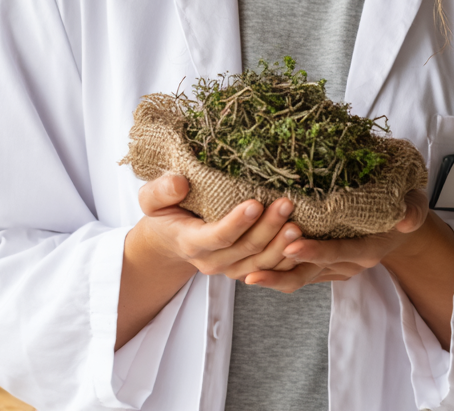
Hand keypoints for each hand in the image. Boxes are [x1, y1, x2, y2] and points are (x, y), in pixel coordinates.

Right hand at [117, 174, 301, 347]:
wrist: (169, 241)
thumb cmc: (164, 214)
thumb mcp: (151, 200)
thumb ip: (161, 191)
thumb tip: (180, 182)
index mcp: (190, 241)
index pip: (217, 237)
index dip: (236, 223)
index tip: (254, 203)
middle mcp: (212, 260)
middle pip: (245, 249)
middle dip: (268, 228)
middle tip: (287, 204)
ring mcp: (229, 268)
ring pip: (260, 263)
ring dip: (281, 245)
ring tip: (298, 223)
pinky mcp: (244, 268)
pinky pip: (269, 271)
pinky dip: (286, 260)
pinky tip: (302, 243)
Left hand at [243, 189, 453, 350]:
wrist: (400, 225)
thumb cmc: (404, 207)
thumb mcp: (415, 204)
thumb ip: (412, 210)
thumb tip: (406, 219)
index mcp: (367, 249)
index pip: (337, 252)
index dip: (314, 251)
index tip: (290, 245)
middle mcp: (349, 263)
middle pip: (311, 273)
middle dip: (281, 273)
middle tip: (252, 271)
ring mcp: (334, 266)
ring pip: (300, 276)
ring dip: (273, 275)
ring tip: (244, 271)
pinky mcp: (323, 264)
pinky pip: (298, 270)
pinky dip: (277, 266)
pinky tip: (254, 260)